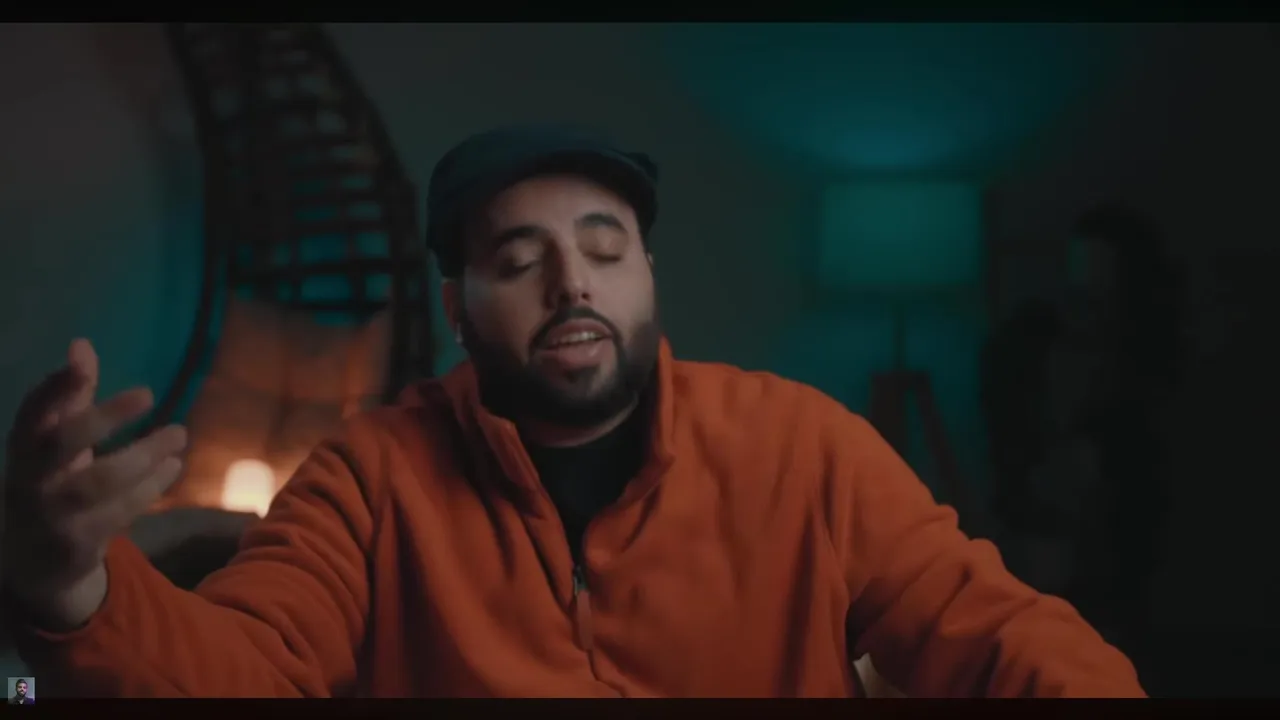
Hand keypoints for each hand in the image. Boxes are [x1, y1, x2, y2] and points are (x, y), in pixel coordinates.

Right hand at [1, 339, 186, 628]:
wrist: (34, 563)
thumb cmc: (53, 483)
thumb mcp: (56, 443)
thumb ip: (71, 396)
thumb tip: (81, 344)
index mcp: (24, 449)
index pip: (31, 412)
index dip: (54, 385)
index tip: (81, 356)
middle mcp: (31, 479)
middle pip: (62, 443)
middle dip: (102, 417)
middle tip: (148, 393)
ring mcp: (52, 513)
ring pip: (97, 481)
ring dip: (143, 455)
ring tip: (178, 434)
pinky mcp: (78, 541)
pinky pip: (118, 512)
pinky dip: (149, 488)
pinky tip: (172, 467)